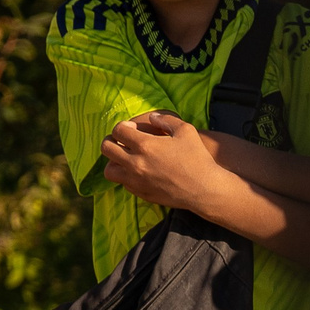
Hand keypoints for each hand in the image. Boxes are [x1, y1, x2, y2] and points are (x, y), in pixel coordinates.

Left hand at [101, 112, 228, 210]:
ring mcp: (135, 180)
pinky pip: (122, 182)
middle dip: (111, 140)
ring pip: (108, 170)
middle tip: (120, 140)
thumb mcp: (186, 131)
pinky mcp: (139, 192)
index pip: (118, 131)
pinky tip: (138, 170)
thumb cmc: (197, 157)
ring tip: (125, 157)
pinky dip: (126, 175)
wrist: (203, 188)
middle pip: (106, 148)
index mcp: (145, 145)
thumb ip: (166, 120)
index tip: (130, 127)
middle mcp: (135, 163)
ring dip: (113, 161)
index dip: (122, 126)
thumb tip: (151, 117)